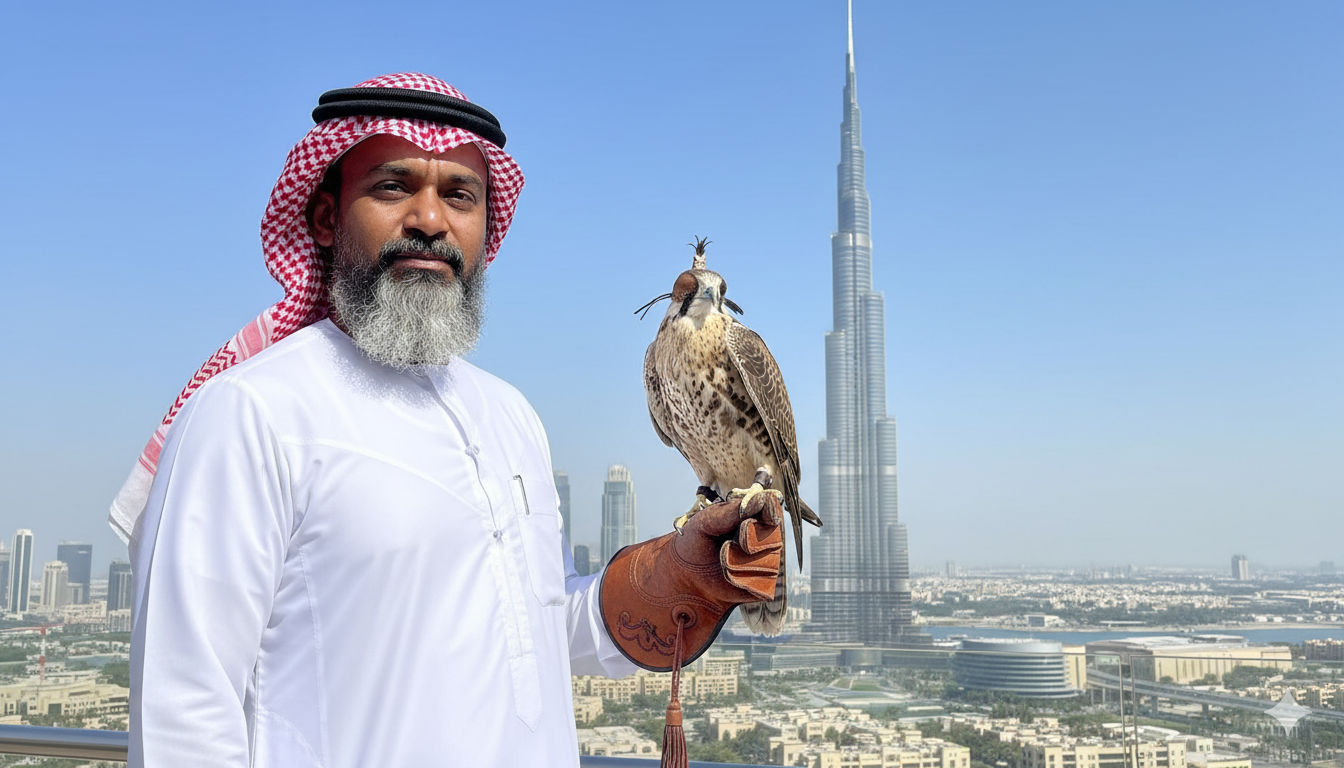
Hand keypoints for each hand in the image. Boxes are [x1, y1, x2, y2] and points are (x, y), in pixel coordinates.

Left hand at [599, 492, 783, 670]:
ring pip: (767, 562)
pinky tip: (728, 577)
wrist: (684, 574)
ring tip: (722, 560)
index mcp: (756, 516)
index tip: (746, 518)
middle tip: (725, 543)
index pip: (774, 510)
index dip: (767, 513)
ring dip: (737, 563)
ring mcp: (768, 562)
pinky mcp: (764, 586)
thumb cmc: (695, 542)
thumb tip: (760, 498)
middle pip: (772, 537)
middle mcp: (767, 538)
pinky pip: (762, 585)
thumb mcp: (707, 521)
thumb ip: (732, 511)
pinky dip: (740, 581)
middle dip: (746, 539)